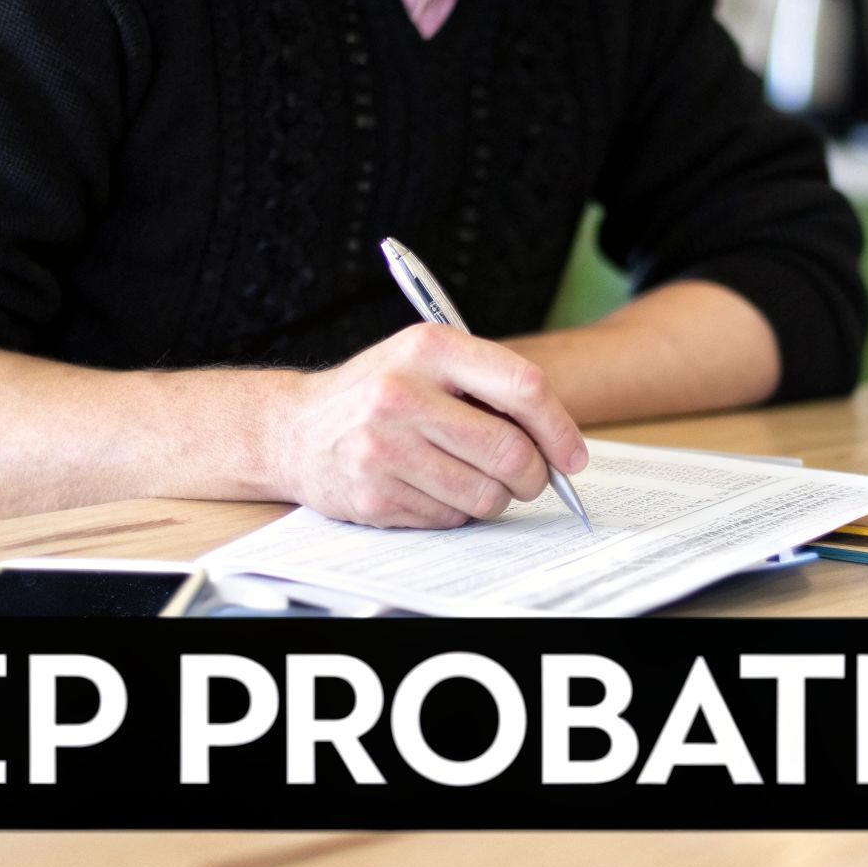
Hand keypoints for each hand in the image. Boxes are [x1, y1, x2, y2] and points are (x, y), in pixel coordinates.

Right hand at [274, 325, 588, 527]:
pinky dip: (455, 512)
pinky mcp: (373, 494)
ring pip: (486, 495)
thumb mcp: (426, 361)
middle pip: (511, 452)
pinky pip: (450, 519)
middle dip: (534, 476)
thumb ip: (487, 385)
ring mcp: (384, 447)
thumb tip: (558, 442)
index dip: (560, 429)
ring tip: (472, 479)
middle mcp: (402, 394)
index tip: (572, 456)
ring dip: (495, 497)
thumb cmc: (376, 393)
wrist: (294, 429)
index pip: (523, 387)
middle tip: (531, 479)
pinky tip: (430, 488)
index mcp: (429, 347)